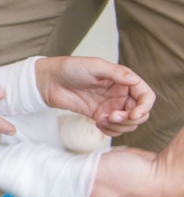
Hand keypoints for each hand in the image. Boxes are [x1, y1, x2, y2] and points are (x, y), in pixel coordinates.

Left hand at [35, 57, 154, 136]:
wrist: (50, 81)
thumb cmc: (71, 68)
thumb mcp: (95, 66)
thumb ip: (116, 73)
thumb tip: (135, 80)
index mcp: (123, 80)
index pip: (146, 96)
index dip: (145, 107)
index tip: (134, 114)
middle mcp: (120, 94)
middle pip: (140, 113)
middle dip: (130, 119)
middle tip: (113, 116)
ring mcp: (110, 106)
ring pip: (128, 124)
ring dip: (119, 126)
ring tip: (102, 119)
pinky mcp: (99, 116)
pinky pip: (113, 129)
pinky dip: (110, 131)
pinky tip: (98, 123)